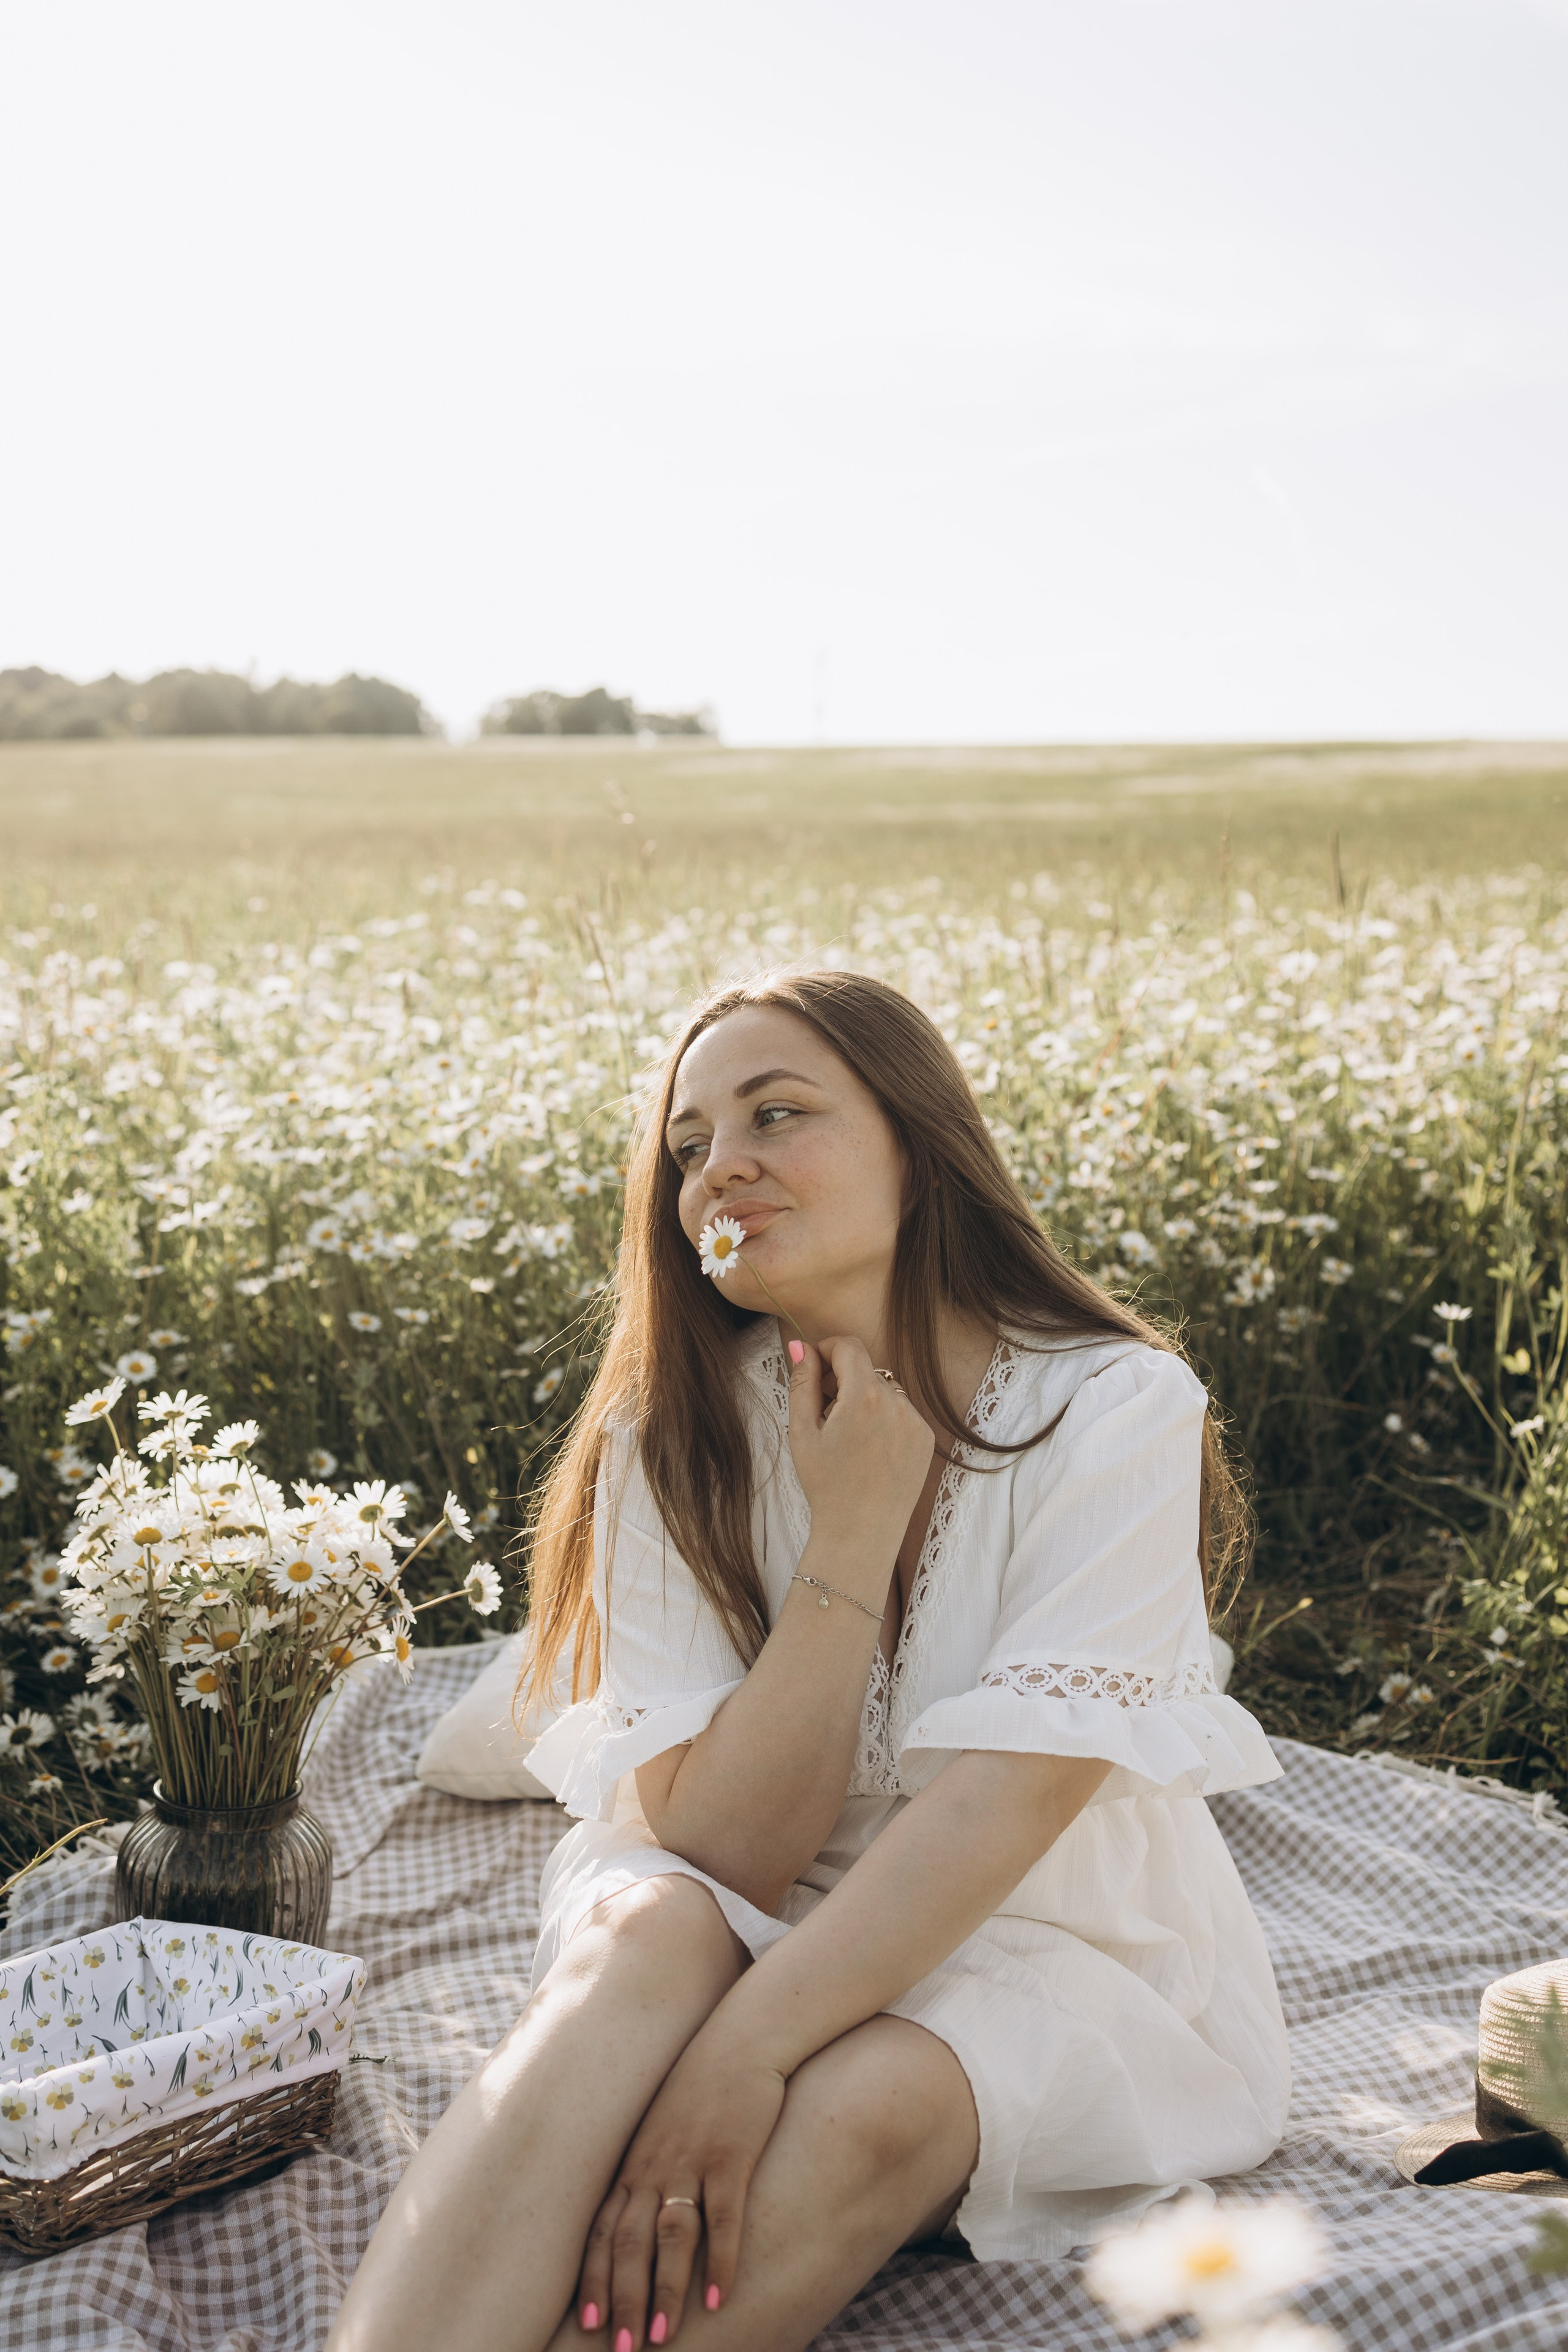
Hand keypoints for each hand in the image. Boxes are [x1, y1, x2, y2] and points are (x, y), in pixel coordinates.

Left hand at [576, 2028, 786, 2345]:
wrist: (740, 2038)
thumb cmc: (701, 2087)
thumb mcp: (661, 2125)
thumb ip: (645, 2167)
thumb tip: (633, 2211)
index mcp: (633, 2161)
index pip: (600, 2230)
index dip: (591, 2280)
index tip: (584, 2327)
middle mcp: (653, 2164)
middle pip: (628, 2242)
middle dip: (621, 2300)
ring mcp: (691, 2159)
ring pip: (670, 2235)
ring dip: (665, 2290)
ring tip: (662, 2338)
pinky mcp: (731, 2154)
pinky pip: (723, 2215)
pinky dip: (720, 2259)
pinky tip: (719, 2297)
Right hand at [787, 1335, 934, 1561]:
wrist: (860, 1534)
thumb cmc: (826, 1486)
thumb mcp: (802, 1432)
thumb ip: (802, 1382)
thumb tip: (802, 1346)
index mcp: (863, 1396)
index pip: (848, 1346)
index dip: (826, 1349)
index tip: (814, 1368)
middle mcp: (896, 1402)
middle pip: (865, 1369)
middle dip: (842, 1379)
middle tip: (822, 1411)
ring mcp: (916, 1421)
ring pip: (884, 1391)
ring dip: (863, 1400)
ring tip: (846, 1437)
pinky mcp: (925, 1439)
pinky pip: (901, 1413)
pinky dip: (883, 1420)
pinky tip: (868, 1451)